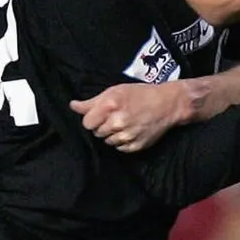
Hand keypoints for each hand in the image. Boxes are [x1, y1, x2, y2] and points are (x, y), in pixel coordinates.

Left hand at [71, 82, 191, 151]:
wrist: (167, 104)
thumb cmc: (140, 94)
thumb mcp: (115, 91)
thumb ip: (92, 102)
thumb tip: (73, 106)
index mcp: (110, 106)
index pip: (87, 123)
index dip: (92, 119)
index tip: (99, 115)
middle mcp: (117, 122)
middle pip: (97, 133)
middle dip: (102, 126)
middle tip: (115, 117)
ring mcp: (127, 135)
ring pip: (108, 142)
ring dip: (112, 134)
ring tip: (125, 123)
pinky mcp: (136, 146)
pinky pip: (120, 148)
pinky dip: (123, 142)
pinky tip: (131, 131)